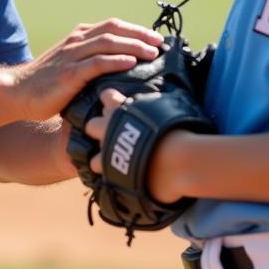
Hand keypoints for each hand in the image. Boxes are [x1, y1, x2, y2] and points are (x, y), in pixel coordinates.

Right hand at [10, 19, 162, 123]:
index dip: (136, 30)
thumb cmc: (46, 84)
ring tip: (152, 53)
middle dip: (140, 35)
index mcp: (78, 37)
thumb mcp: (70, 66)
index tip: (156, 38)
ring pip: (108, 43)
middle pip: (114, 30)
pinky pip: (96, 63)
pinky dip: (116, 60)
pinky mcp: (69, 73)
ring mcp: (72, 56)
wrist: (17, 92)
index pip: (113, 26)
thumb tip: (120, 70)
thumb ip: (90, 62)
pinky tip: (130, 63)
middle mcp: (76, 42)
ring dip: (134, 46)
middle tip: (161, 43)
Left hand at [86, 88, 190, 204]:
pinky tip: (117, 173)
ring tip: (115, 159)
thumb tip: (155, 101)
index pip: (106, 95)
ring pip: (91, 149)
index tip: (117, 105)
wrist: (177, 159)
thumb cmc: (176, 129)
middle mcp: (108, 126)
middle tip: (115, 135)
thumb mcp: (167, 107)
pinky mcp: (108, 169)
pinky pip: (98, 168)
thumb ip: (153, 103)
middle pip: (91, 124)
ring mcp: (106, 148)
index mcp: (120, 107)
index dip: (111, 100)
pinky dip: (107, 171)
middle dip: (100, 129)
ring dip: (102, 154)